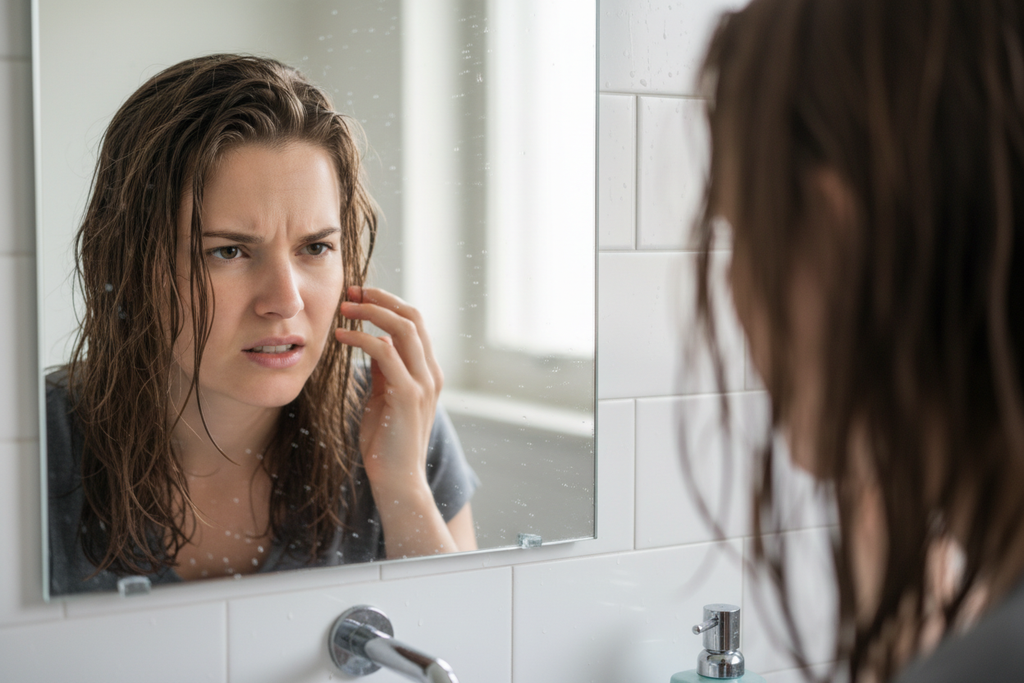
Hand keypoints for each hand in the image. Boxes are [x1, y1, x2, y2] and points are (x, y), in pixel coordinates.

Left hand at [335, 286, 457, 556]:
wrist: (397, 482)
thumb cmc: (386, 444)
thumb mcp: (385, 398)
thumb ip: (385, 371)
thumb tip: (377, 342)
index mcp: (427, 372)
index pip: (414, 322)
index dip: (387, 302)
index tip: (358, 295)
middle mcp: (430, 373)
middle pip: (413, 317)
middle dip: (380, 298)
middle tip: (350, 291)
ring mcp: (423, 383)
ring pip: (404, 328)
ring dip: (371, 311)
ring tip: (344, 308)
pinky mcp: (409, 396)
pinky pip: (386, 353)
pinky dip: (362, 339)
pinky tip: (340, 337)